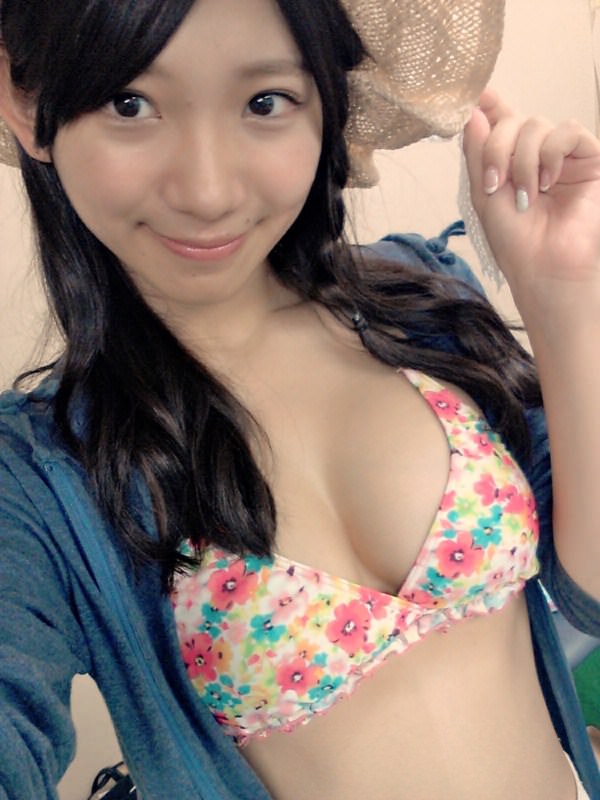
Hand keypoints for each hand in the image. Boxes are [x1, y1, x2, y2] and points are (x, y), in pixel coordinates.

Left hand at [463, 89, 599, 316]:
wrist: (544, 267)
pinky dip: (551, 154)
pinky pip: (568, 132)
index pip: (500, 120)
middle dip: (498, 149)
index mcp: (509, 161)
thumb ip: (478, 153)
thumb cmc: (514, 241)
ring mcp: (562, 155)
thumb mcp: (484, 194)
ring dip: (523, 160)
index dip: (490, 103)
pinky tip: (548, 181)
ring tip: (526, 195)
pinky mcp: (588, 158)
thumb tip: (473, 110)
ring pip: (538, 125)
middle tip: (497, 185)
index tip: (478, 95)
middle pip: (513, 120)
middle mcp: (534, 153)